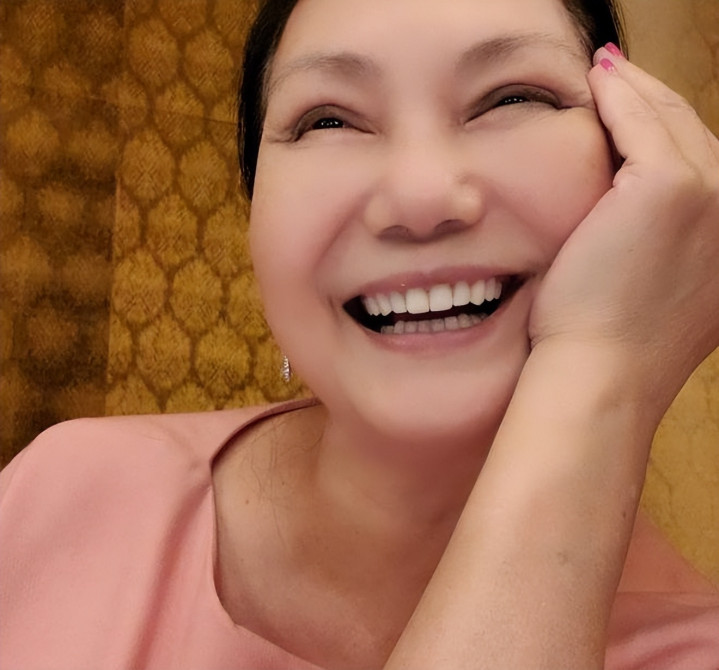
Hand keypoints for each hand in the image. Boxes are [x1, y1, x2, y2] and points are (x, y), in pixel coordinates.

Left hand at [529, 46, 718, 413]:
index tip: (638, 110)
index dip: (671, 130)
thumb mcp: (660, 296)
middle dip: (655, 103)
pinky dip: (618, 96)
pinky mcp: (668, 188)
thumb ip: (671, 254)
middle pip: (695, 135)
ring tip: (607, 71)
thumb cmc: (610, 342)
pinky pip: (638, 123)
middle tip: (619, 77)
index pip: (704, 163)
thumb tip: (646, 235)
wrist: (602, 371)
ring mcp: (710, 196)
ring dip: (637, 90)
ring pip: (669, 122)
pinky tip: (597, 79)